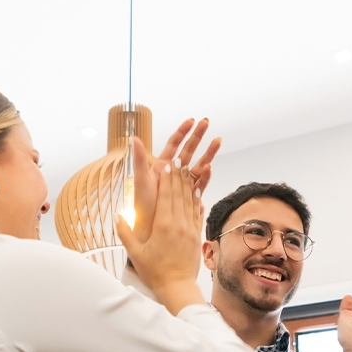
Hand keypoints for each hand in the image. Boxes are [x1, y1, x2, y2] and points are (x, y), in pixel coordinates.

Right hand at [118, 163, 204, 312]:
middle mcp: (179, 224)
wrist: (178, 287)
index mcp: (163, 225)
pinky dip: (197, 200)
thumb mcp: (135, 253)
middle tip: (178, 159)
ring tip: (188, 169)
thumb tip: (117, 214)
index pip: (166, 195)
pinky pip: (197, 213)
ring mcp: (190, 229)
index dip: (166, 178)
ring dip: (188, 183)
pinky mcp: (197, 235)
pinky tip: (197, 191)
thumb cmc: (154, 272)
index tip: (166, 163)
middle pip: (179, 193)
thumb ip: (125, 232)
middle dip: (178, 175)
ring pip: (190, 200)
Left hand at [124, 118, 220, 241]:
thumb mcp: (140, 181)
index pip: (173, 145)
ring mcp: (182, 185)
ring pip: (198, 165)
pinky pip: (200, 185)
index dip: (182, 132)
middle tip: (207, 122)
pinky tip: (211, 168)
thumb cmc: (143, 208)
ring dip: (208, 153)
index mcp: (161, 167)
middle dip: (198, 136)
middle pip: (188, 151)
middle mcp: (173, 174)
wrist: (150, 231)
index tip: (191, 121)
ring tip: (218, 141)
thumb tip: (133, 138)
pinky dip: (206, 177)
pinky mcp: (189, 198)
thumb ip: (139, 160)